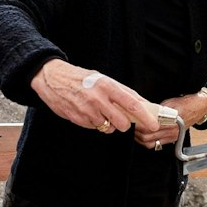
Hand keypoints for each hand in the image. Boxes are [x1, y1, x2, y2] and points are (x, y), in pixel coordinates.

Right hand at [32, 60, 162, 135]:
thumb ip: (123, 92)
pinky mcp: (78, 119)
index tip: (154, 124)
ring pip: (108, 128)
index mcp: (108, 86)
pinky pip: (94, 128)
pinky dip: (94, 123)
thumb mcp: (104, 79)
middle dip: (124, 124)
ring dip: (107, 123)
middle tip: (119, 118)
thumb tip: (143, 104)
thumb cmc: (81, 78)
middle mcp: (98, 99)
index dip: (146, 117)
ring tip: (99, 110)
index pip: (132, 104)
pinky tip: (88, 112)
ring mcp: (87, 110)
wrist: (52, 78)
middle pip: (122, 123)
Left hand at [134, 92, 206, 149]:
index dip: (138, 125)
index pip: (149, 127)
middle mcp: (170, 131)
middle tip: (130, 127)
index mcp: (169, 121)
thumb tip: (143, 112)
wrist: (197, 108)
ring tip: (135, 132)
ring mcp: (171, 137)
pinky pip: (156, 145)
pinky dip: (147, 142)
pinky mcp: (171, 140)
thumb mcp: (169, 103)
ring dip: (140, 139)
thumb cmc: (183, 103)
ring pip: (150, 144)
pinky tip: (143, 136)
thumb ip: (156, 110)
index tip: (132, 121)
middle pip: (147, 138)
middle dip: (136, 133)